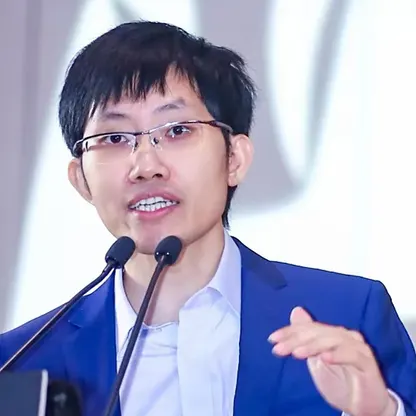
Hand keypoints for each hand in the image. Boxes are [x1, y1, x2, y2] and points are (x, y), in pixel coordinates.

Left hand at [268, 307, 396, 415]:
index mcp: (332, 334)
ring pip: (332, 340)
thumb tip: (296, 311)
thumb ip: (307, 338)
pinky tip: (324, 358)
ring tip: (296, 353)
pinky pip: (352, 354)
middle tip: (279, 348)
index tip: (272, 339)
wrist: (364, 407)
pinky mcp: (367, 362)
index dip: (289, 332)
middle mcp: (345, 336)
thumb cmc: (340, 382)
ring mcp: (357, 347)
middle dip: (295, 340)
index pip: (308, 328)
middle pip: (317, 333)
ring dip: (312, 346)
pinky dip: (338, 355)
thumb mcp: (316, 360)